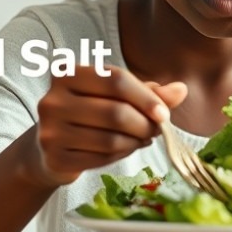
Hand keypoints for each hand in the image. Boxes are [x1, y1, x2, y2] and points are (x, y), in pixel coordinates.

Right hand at [31, 64, 187, 185]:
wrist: (49, 148)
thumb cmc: (89, 113)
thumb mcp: (116, 96)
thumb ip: (148, 91)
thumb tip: (182, 90)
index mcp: (67, 72)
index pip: (115, 80)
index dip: (145, 97)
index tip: (165, 113)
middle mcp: (53, 99)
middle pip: (115, 112)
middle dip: (145, 124)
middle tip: (158, 130)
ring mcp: (50, 130)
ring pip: (111, 138)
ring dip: (136, 142)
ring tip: (144, 139)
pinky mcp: (55, 157)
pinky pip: (101, 158)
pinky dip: (122, 155)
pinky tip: (126, 149)